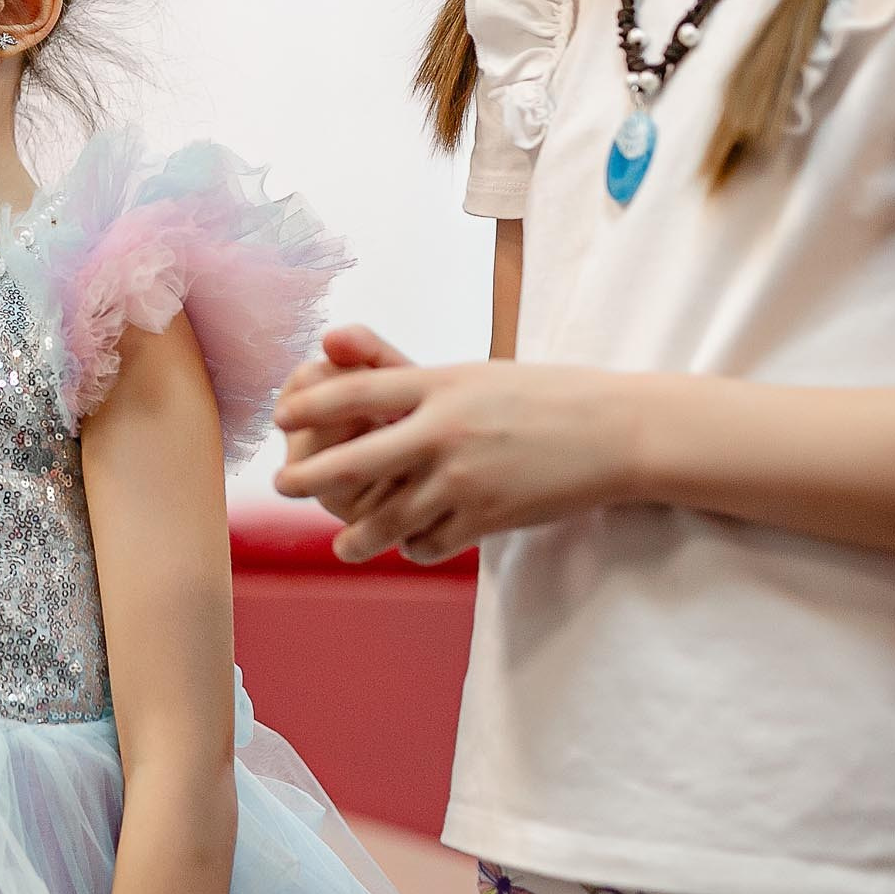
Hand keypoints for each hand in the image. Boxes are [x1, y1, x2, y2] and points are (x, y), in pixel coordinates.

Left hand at [273, 341, 644, 563]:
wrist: (614, 432)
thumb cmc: (540, 396)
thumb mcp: (471, 374)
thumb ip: (405, 376)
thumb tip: (332, 346)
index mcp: (440, 385)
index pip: (356, 392)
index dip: (310, 406)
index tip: (280, 417)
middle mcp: (445, 431)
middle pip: (356, 460)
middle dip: (310, 477)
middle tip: (281, 487)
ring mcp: (465, 479)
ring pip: (389, 518)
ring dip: (358, 536)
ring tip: (343, 544)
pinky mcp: (487, 518)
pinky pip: (431, 542)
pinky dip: (415, 547)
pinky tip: (411, 544)